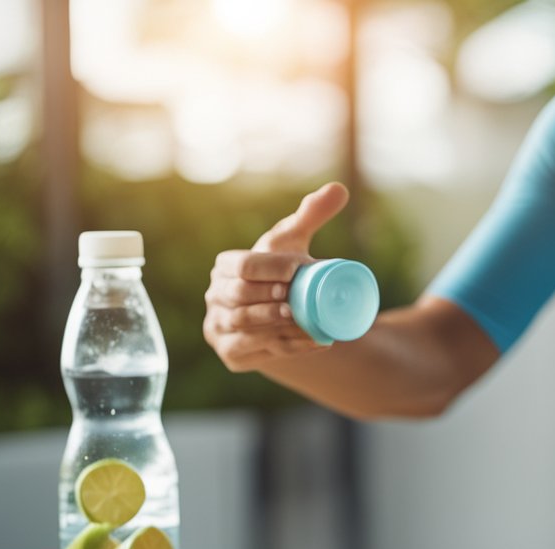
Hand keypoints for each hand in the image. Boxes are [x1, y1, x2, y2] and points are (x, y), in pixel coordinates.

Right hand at [203, 182, 349, 372]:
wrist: (279, 315)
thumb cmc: (283, 271)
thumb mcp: (293, 243)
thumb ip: (311, 214)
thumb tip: (339, 189)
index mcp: (224, 266)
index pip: (242, 264)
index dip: (268, 268)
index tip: (297, 271)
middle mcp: (214, 296)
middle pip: (238, 297)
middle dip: (267, 299)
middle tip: (298, 301)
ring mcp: (218, 327)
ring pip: (244, 327)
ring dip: (274, 325)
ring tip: (304, 322)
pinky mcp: (231, 354)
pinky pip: (256, 351)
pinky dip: (286, 348)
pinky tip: (312, 342)